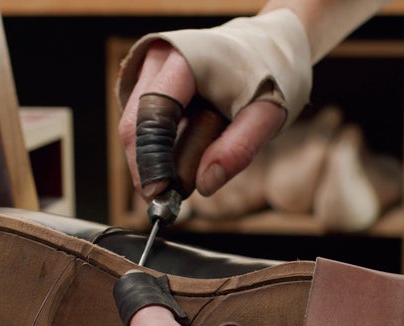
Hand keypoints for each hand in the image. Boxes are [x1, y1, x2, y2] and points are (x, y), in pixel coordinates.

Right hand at [119, 41, 285, 201]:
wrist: (267, 46)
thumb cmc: (269, 75)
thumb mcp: (268, 113)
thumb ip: (239, 148)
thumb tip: (205, 185)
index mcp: (185, 58)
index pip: (153, 114)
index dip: (152, 158)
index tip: (161, 194)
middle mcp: (158, 59)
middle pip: (134, 125)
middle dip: (147, 168)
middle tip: (166, 201)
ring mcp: (149, 71)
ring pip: (134, 129)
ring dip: (152, 162)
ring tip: (181, 182)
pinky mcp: (148, 86)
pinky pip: (142, 126)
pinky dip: (157, 151)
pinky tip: (178, 162)